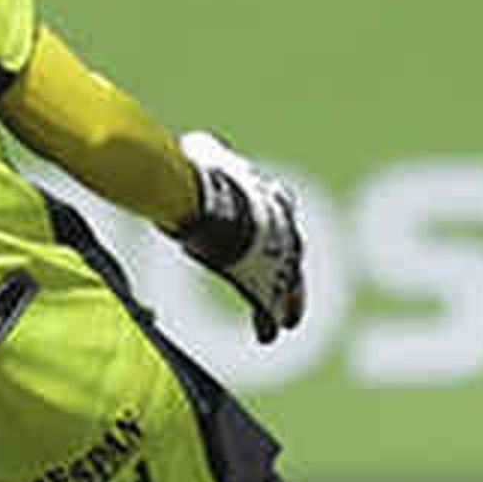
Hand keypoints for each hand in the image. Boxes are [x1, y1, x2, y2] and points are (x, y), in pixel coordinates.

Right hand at [174, 131, 304, 342]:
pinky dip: (268, 322)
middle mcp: (287, 229)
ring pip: (291, 286)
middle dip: (292, 271)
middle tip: (292, 285)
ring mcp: (281, 260)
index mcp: (274, 198)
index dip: (276, 228)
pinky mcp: (269, 285)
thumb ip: (203, 153)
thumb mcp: (206, 153)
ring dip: (290, 303)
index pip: (281, 213)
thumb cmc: (206, 175)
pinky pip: (272, 308)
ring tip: (288, 322)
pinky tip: (267, 337)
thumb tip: (189, 144)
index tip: (274, 241)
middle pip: (293, 254)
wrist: (217, 207)